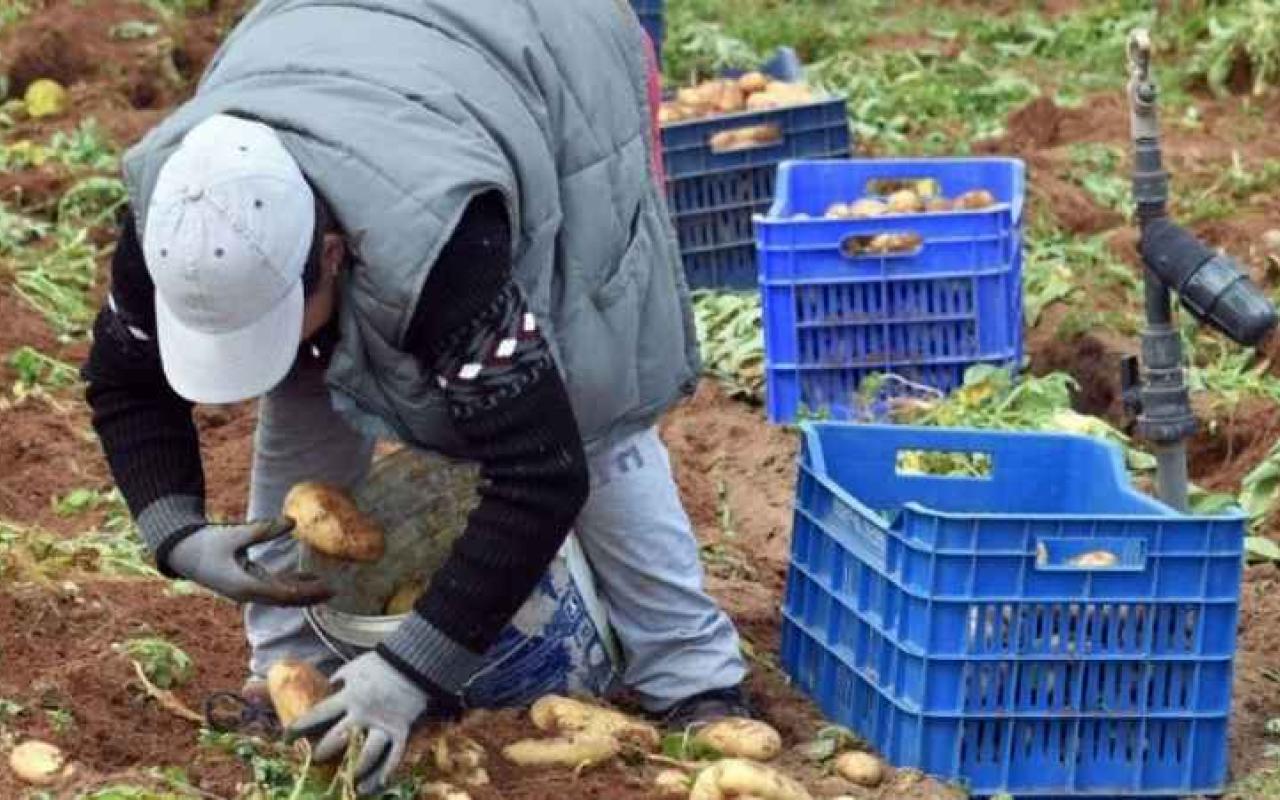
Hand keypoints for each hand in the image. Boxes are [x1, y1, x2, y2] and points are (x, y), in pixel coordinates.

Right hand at [166, 518, 333, 605]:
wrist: (182, 552)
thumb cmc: (205, 544)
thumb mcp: (235, 534)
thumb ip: (264, 529)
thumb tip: (293, 521)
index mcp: (244, 585)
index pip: (282, 594)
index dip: (306, 592)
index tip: (326, 588)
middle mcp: (247, 593)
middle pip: (285, 600)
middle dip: (310, 597)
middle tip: (335, 591)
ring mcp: (247, 590)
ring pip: (281, 596)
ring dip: (303, 593)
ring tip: (327, 587)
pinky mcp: (247, 583)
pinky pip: (274, 588)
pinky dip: (291, 584)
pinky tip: (307, 578)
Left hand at [287, 651, 428, 794]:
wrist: (413, 664)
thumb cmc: (382, 663)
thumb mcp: (355, 667)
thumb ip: (340, 678)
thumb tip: (329, 685)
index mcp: (349, 696)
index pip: (318, 714)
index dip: (300, 726)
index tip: (287, 737)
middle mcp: (363, 714)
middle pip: (339, 739)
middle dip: (324, 751)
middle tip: (315, 759)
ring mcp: (383, 724)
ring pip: (366, 754)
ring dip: (355, 769)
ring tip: (347, 779)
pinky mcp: (400, 730)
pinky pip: (393, 756)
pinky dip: (386, 772)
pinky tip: (377, 785)